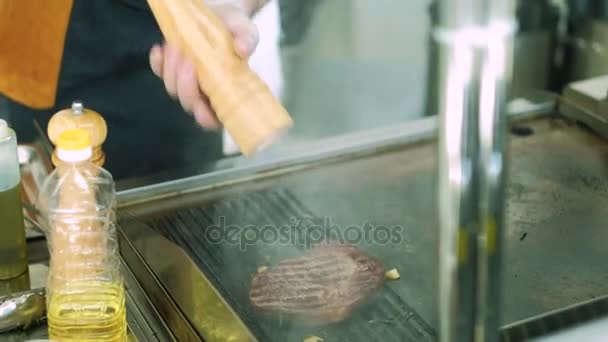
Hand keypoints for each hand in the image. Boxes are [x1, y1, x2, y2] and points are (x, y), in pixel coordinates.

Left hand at [149, 0, 261, 128]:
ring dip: (171, 70)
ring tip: (177, 47)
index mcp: (226, 94)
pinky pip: (159, 71)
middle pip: (189, 104)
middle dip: (185, 86)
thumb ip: (247, 40)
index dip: (205, 116)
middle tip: (188, 61)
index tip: (202, 101)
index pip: (213, 119)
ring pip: (172, 88)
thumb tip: (242, 49)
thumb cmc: (237, 30)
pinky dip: (157, 62)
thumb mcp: (246, 32)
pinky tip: (160, 48)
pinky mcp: (171, 66)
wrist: (222, 12)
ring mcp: (186, 81)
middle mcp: (204, 93)